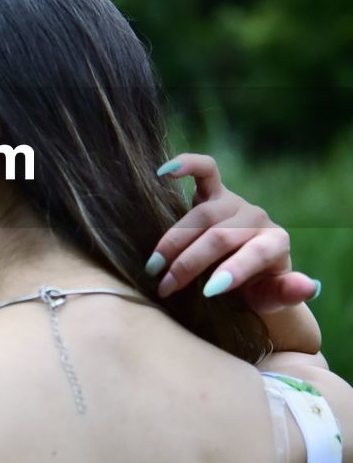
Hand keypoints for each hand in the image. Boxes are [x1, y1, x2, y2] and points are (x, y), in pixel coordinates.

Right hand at [147, 153, 320, 313]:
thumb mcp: (273, 297)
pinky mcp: (216, 191)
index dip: (232, 271)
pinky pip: (204, 170)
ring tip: (153, 266)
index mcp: (276, 243)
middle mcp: (257, 218)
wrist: (247, 272)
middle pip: (220, 237)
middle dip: (189, 264)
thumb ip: (288, 292)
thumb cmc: (258, 288)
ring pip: (202, 215)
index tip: (208, 291)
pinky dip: (185, 165)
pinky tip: (163, 172)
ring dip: (173, 240)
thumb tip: (310, 286)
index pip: (254, 254)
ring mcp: (235, 202)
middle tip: (165, 287)